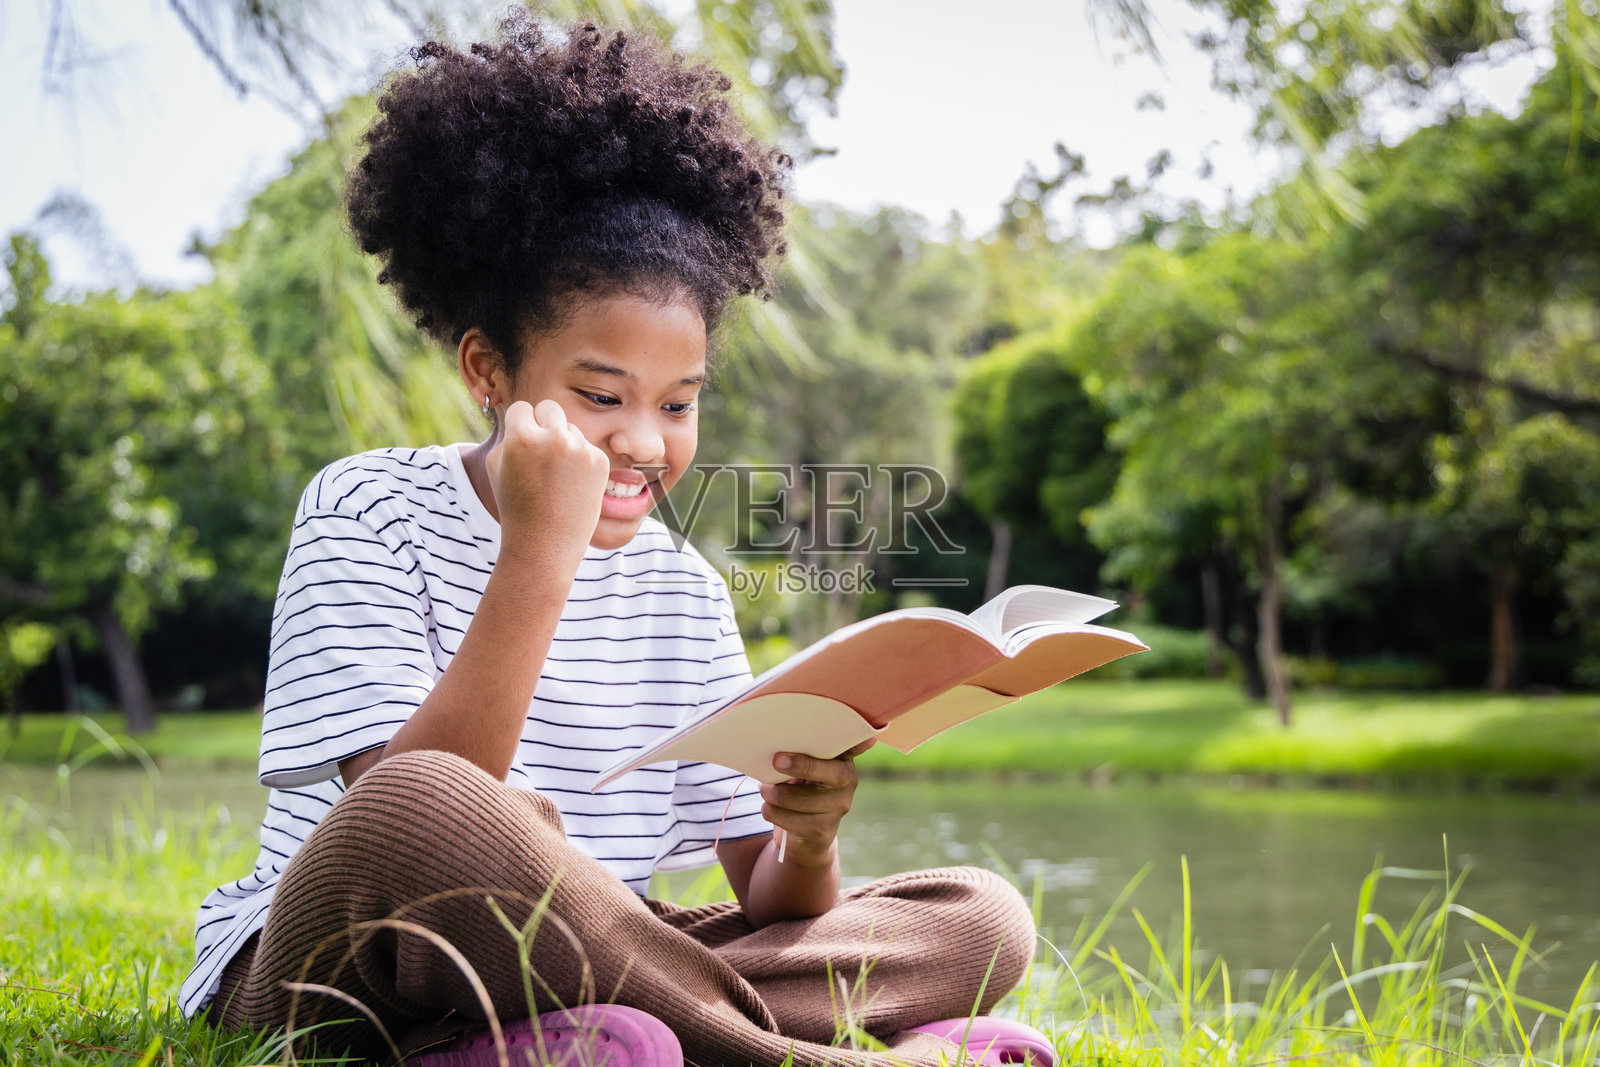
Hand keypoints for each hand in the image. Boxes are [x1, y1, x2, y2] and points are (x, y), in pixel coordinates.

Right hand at [487, 399, 608, 567]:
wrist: (544, 545)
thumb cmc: (515, 506)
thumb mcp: (496, 467)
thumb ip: (510, 435)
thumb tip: (527, 414)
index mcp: (521, 438)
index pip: (523, 408)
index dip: (521, 427)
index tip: (522, 445)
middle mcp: (553, 438)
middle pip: (550, 409)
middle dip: (544, 424)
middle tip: (541, 453)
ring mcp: (580, 449)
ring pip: (570, 429)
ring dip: (563, 444)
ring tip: (554, 479)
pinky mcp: (599, 460)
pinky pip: (586, 447)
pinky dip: (580, 461)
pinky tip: (571, 485)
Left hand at [760, 739, 874, 865]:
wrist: (808, 836)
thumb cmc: (803, 789)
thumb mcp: (809, 770)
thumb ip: (805, 755)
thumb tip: (780, 750)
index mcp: (843, 763)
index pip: (851, 748)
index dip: (859, 742)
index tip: (869, 736)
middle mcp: (847, 784)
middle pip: (824, 772)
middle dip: (799, 765)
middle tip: (776, 760)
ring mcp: (837, 809)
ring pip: (796, 798)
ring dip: (772, 793)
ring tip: (765, 789)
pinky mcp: (820, 830)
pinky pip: (786, 818)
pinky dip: (771, 811)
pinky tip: (770, 807)